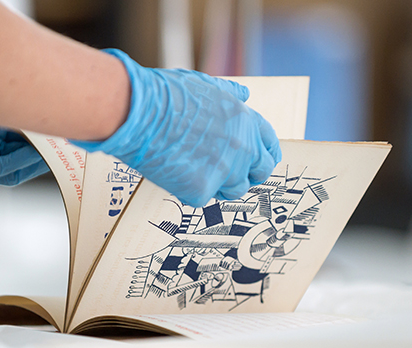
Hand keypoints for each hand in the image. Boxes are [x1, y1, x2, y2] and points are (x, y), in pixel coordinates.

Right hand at [73, 49, 280, 207]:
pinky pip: (202, 198)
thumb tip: (244, 95)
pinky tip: (175, 174)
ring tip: (196, 171)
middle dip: (248, 174)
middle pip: (260, 172)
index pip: (270, 146)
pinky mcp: (202, 190)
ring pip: (234, 190)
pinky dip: (190, 190)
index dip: (264, 155)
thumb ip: (230, 95)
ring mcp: (224, 172)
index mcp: (246, 121)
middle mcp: (243, 148)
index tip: (258, 162)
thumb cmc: (166, 96)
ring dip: (220, 185)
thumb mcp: (206, 85)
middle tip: (229, 174)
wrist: (141, 113)